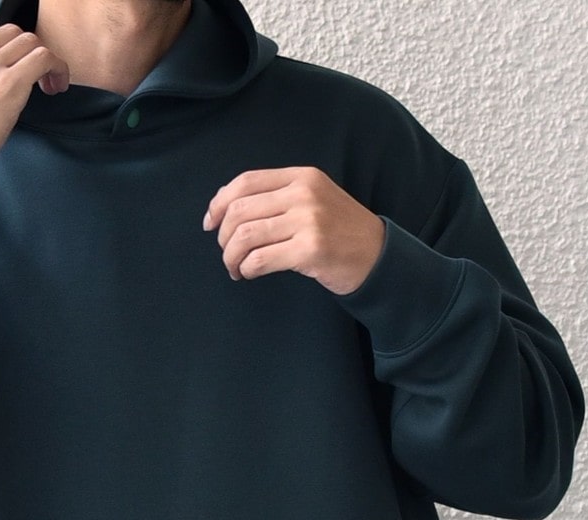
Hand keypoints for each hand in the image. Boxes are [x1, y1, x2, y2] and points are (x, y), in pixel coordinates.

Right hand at [0, 22, 69, 158]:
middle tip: (35, 76)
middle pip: (10, 33)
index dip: (6, 48)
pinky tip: (58, 84)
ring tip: (49, 84)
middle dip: (26, 52)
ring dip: (44, 59)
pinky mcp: (9, 83)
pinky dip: (58, 67)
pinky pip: (43, 58)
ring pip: (29, 42)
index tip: (14, 65)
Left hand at [201, 167, 385, 294]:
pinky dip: (246, 269)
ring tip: (235, 268)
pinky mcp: (309, 250)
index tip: (210, 223)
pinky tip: (249, 274)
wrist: (377, 256)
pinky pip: (260, 259)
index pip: (246, 182)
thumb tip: (227, 207)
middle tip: (227, 254)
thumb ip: (278, 198)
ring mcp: (308, 221)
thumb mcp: (313, 200)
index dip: (220, 203)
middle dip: (223, 236)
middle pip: (240, 210)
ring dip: (231, 257)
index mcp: (301, 177)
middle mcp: (304, 194)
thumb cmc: (340, 232)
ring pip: (245, 236)